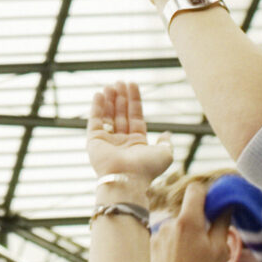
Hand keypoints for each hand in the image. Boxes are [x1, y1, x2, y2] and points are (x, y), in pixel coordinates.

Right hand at [85, 81, 174, 197]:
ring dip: (109, 100)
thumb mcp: (164, 154)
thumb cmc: (146, 168)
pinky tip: (99, 94)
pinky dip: (96, 107)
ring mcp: (107, 141)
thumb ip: (166, 142)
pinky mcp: (94, 141)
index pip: (135, 116)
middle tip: (119, 82)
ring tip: (110, 85)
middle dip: (120, 98)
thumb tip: (167, 133)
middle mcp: (121, 142)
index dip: (134, 100)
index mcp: (137, 143)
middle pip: (120, 114)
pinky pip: (95, 121)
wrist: (126, 179)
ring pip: (108, 116)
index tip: (132, 85)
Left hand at [149, 179, 232, 261]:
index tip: (213, 206)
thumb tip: (225, 204)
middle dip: (198, 223)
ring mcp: (157, 235)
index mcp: (188, 221)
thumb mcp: (220, 251)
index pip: (195, 190)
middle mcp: (169, 223)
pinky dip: (175, 246)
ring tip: (193, 260)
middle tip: (208, 245)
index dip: (206, 194)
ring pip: (177, 227)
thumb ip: (222, 223)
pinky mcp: (151, 247)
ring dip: (186, 236)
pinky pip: (167, 239)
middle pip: (187, 212)